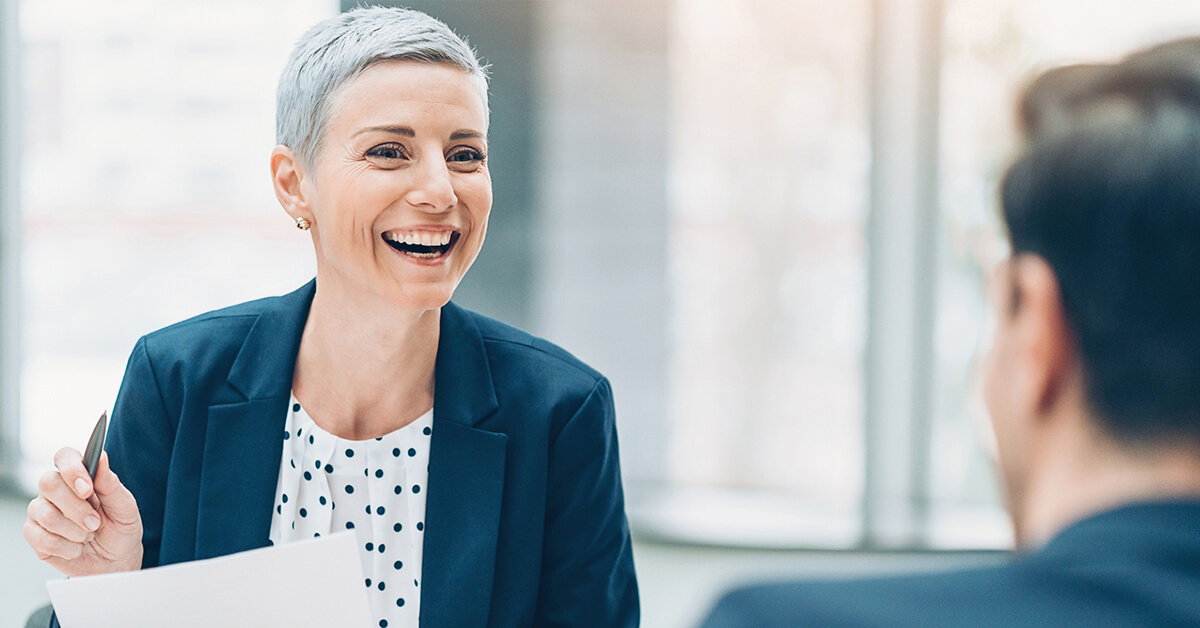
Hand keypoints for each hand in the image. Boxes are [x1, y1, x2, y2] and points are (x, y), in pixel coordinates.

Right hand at [24, 448, 143, 575]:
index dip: (72, 469)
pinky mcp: (34, 535)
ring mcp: (41, 512)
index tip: (87, 489)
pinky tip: (77, 548)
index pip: (64, 456)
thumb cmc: (121, 530)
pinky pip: (40, 538)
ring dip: (73, 530)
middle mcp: (56, 490)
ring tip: (89, 536)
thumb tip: (101, 457)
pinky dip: (65, 547)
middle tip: (95, 523)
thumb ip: (111, 484)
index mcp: (79, 476)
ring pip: (44, 513)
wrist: (115, 563)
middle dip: (75, 507)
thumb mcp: (125, 508)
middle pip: (48, 483)